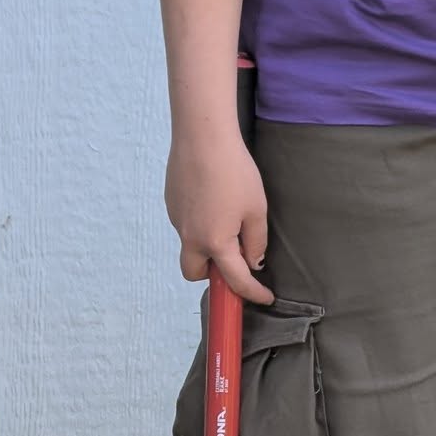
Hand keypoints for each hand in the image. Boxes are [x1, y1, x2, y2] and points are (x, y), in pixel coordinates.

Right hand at [165, 129, 274, 304]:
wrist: (202, 137)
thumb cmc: (234, 171)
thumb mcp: (256, 209)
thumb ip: (256, 241)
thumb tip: (253, 262)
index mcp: (215, 242)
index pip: (235, 280)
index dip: (252, 293)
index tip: (264, 298)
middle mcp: (190, 236)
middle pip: (195, 273)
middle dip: (213, 275)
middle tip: (235, 257)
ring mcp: (176, 219)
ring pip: (190, 246)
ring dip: (207, 245)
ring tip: (228, 215)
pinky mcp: (171, 203)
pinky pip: (185, 224)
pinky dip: (199, 223)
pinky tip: (213, 198)